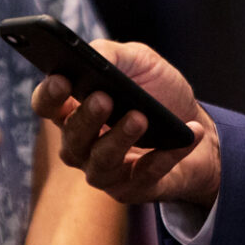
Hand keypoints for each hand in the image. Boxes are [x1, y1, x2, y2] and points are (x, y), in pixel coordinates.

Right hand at [29, 40, 220, 207]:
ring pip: (101, 164)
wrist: (198, 123)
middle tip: (104, 98)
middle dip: (86, 118)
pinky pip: (144, 178)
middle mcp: (83, 145)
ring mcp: (107, 171)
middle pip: (71, 139)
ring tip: (140, 118)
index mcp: (75, 109)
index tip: (62, 80)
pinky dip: (165, 156)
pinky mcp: (135, 189)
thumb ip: (111, 54)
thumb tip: (92, 55)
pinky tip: (186, 135)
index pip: (46, 105)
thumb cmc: (159, 90)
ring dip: (119, 140)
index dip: (49, 95)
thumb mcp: (138, 61)